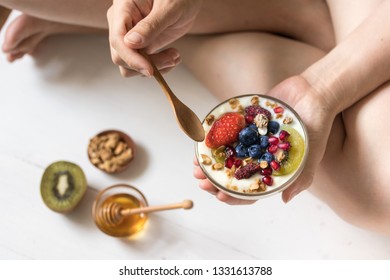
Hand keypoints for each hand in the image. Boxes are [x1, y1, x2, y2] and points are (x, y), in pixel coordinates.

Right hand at [107, 0, 202, 76]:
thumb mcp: (168, 7)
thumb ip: (150, 25)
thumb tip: (130, 42)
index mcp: (123, 9)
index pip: (118, 40)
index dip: (132, 58)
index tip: (150, 70)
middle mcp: (123, 24)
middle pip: (121, 57)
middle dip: (146, 64)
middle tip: (172, 59)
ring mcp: (132, 37)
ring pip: (130, 66)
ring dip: (154, 68)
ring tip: (175, 57)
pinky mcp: (143, 46)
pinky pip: (143, 65)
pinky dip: (159, 67)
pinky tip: (173, 56)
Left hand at [194, 75, 335, 203]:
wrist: (313, 92)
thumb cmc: (317, 125)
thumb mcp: (312, 154)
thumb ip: (301, 177)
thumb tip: (285, 200)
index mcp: (271, 169)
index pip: (250, 190)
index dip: (233, 195)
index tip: (219, 195)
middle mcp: (257, 156)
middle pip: (232, 175)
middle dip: (215, 181)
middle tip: (201, 181)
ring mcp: (249, 140)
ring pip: (225, 155)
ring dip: (210, 162)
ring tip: (196, 164)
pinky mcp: (244, 123)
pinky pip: (226, 132)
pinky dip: (213, 138)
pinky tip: (202, 141)